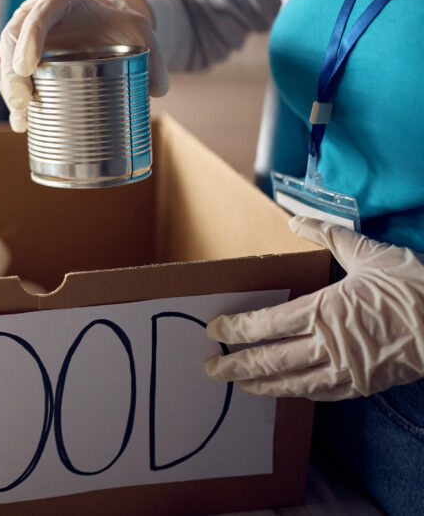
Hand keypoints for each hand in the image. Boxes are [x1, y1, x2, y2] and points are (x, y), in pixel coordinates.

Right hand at [0, 0, 167, 131]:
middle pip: (11, 39)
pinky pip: (4, 75)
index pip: (40, 14)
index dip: (30, 38)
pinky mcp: (16, 58)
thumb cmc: (115, 25)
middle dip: (12, 73)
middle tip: (24, 101)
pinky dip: (10, 98)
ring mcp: (20, 36)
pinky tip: (22, 120)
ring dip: (7, 89)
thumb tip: (157, 91)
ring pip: (2, 59)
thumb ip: (153, 57)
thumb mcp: (139, 32)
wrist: (99, 27)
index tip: (28, 67)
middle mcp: (32, 13)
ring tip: (22, 117)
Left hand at [205, 216, 423, 400]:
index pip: (266, 325)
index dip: (236, 330)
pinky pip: (322, 394)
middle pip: (271, 359)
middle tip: (211, 370)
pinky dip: (298, 393)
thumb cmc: (416, 288)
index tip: (214, 333)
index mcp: (325, 311)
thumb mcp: (370, 254)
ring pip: (292, 383)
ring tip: (239, 385)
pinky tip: (286, 391)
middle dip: (236, 366)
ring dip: (261, 385)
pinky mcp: (365, 385)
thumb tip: (297, 219)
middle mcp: (330, 345)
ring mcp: (348, 370)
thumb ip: (329, 236)